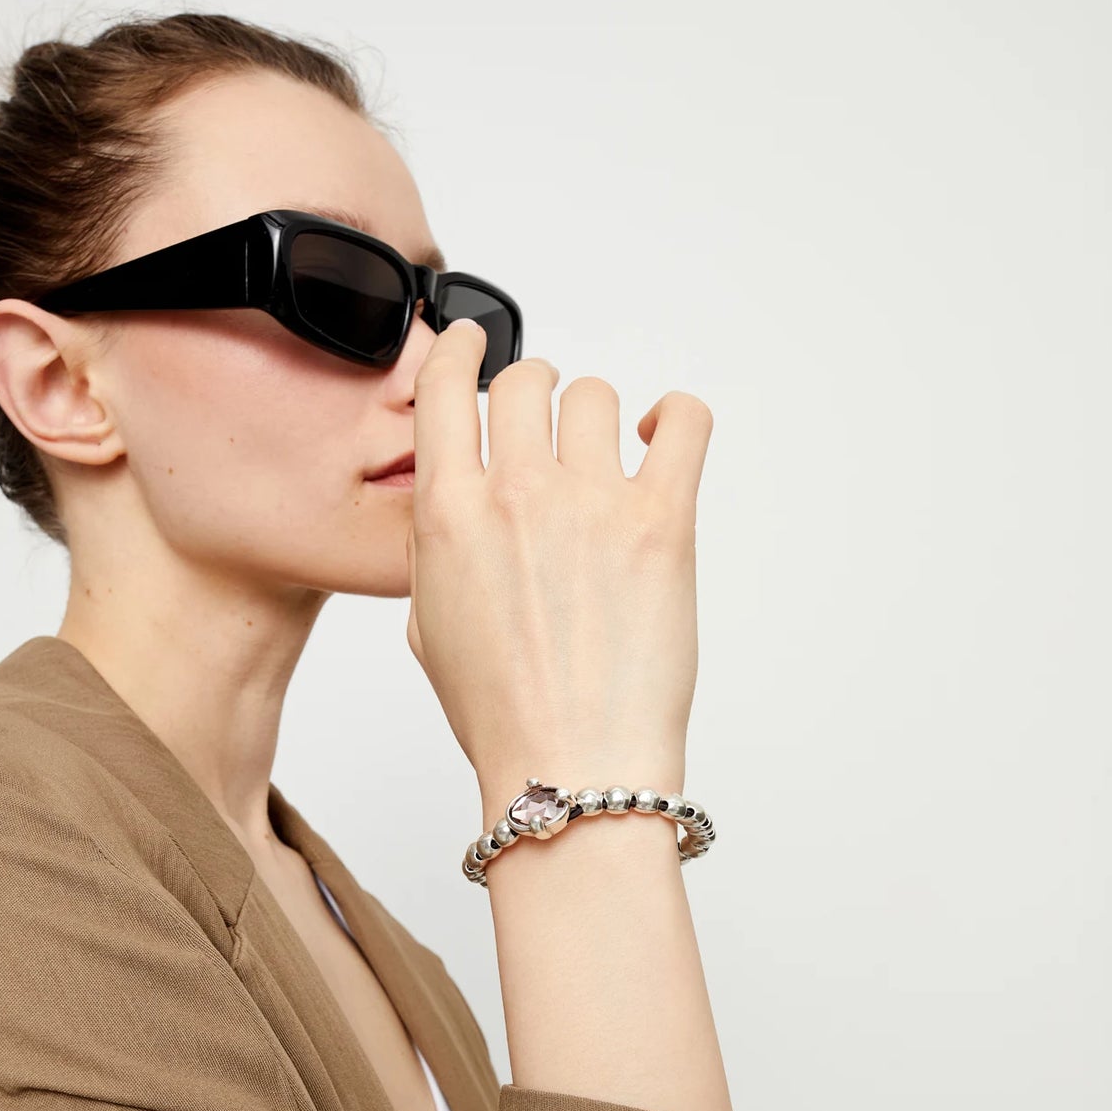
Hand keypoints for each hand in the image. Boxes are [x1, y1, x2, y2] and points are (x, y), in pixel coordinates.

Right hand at [403, 319, 713, 794]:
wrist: (571, 766)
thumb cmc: (503, 715)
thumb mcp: (429, 626)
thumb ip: (437, 546)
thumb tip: (456, 503)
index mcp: (448, 515)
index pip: (448, 388)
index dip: (461, 352)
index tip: (474, 344)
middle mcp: (517, 493)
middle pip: (527, 382)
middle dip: (536, 398)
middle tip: (550, 430)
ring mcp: (592, 502)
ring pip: (596, 397)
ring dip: (597, 421)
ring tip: (605, 464)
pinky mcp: (662, 520)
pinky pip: (683, 421)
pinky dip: (675, 417)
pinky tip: (662, 438)